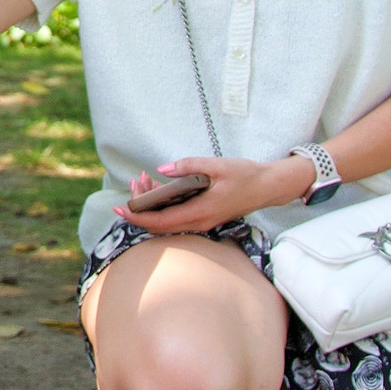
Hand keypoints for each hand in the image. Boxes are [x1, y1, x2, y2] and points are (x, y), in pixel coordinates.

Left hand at [113, 156, 313, 235]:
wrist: (269, 187)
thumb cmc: (246, 175)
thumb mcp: (217, 165)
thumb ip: (189, 166)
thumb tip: (163, 169)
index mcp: (200, 212)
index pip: (160, 221)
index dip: (137, 216)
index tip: (120, 208)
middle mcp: (199, 222)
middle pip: (159, 224)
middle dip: (141, 207)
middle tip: (134, 183)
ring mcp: (202, 222)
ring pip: (167, 222)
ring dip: (151, 205)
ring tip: (144, 180)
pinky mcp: (204, 218)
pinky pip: (177, 217)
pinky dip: (164, 205)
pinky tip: (160, 186)